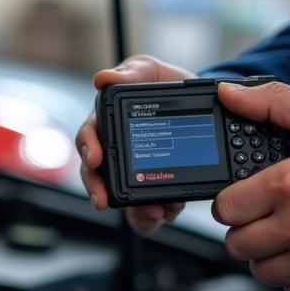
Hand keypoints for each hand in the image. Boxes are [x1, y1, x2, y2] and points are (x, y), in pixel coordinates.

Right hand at [77, 54, 195, 234]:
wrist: (201, 107)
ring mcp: (131, 177)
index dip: (88, 149)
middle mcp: (113, 155)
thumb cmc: (167, 87)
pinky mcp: (151, 193)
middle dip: (98, 190)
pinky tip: (165, 210)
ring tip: (153, 208)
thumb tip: (103, 78)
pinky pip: (143, 215)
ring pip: (119, 201)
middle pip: (95, 177)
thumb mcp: (150, 72)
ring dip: (133, 209)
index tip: (95, 157)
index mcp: (107, 126)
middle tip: (103, 200)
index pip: (88, 139)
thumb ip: (131, 72)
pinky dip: (152, 218)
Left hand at [213, 81, 289, 290]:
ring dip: (268, 254)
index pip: (225, 208)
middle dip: (248, 228)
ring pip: (258, 270)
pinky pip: (287, 288)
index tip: (248, 198)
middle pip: (235, 243)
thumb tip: (230, 94)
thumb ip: (275, 104)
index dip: (234, 201)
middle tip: (270, 216)